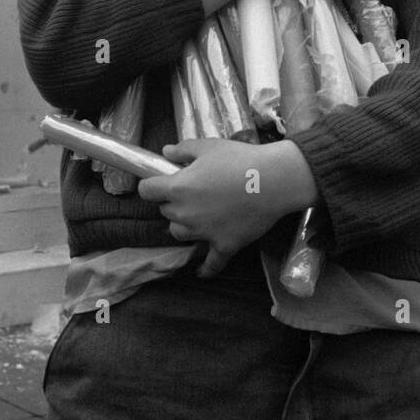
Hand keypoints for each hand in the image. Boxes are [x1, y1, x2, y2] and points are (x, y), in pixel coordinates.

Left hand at [138, 137, 316, 278]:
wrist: (273, 180)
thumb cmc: (239, 159)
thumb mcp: (208, 146)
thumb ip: (183, 150)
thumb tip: (166, 152)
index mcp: (177, 188)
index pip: (146, 191)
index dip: (153, 185)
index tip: (162, 181)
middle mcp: (184, 214)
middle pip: (165, 212)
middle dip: (173, 202)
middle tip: (193, 191)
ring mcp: (203, 233)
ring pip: (179, 234)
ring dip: (184, 225)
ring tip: (200, 215)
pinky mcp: (223, 246)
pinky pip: (210, 263)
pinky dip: (205, 268)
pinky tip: (200, 273)